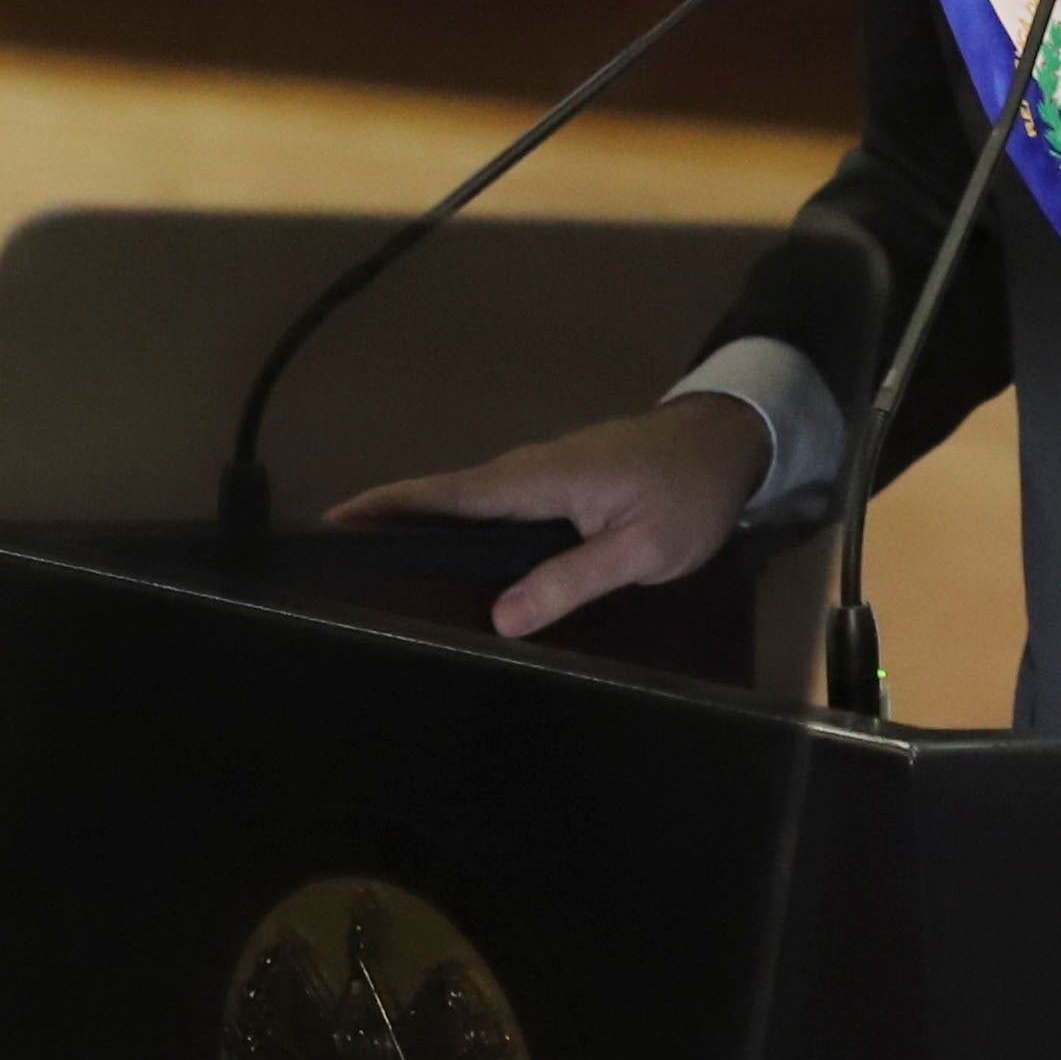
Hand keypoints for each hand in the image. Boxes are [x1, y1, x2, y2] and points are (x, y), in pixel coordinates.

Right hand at [337, 394, 771, 642]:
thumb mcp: (641, 550)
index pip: (447, 494)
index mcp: (538, 480)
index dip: (389, 507)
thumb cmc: (688, 495)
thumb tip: (500, 619)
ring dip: (421, 522)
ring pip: (469, 500)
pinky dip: (458, 522)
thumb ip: (571, 581)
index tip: (332, 521)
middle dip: (388, 519)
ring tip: (375, 561)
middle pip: (444, 496)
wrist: (728, 440)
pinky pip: (494, 504)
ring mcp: (539, 471)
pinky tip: (449, 556)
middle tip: (337, 559)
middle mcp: (526, 468)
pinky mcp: (555, 480)